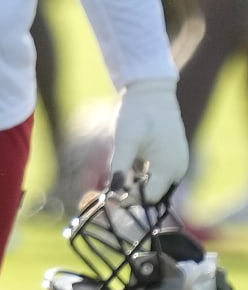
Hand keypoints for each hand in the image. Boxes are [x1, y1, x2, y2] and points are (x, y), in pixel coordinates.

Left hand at [111, 77, 188, 202]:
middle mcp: (177, 168)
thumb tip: (113, 190)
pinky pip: (157, 172)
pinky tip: (127, 164)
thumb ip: (121, 166)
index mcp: (169, 168)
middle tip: (111, 188)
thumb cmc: (138, 113)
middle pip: (155, 193)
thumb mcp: (126, 140)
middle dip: (134, 193)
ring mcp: (176, 161)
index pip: (151, 196)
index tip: (111, 198)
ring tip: (118, 174)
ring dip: (137, 183)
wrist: (151, 90)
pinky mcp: (171, 154)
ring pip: (155, 183)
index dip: (131, 200)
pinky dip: (142, 173)